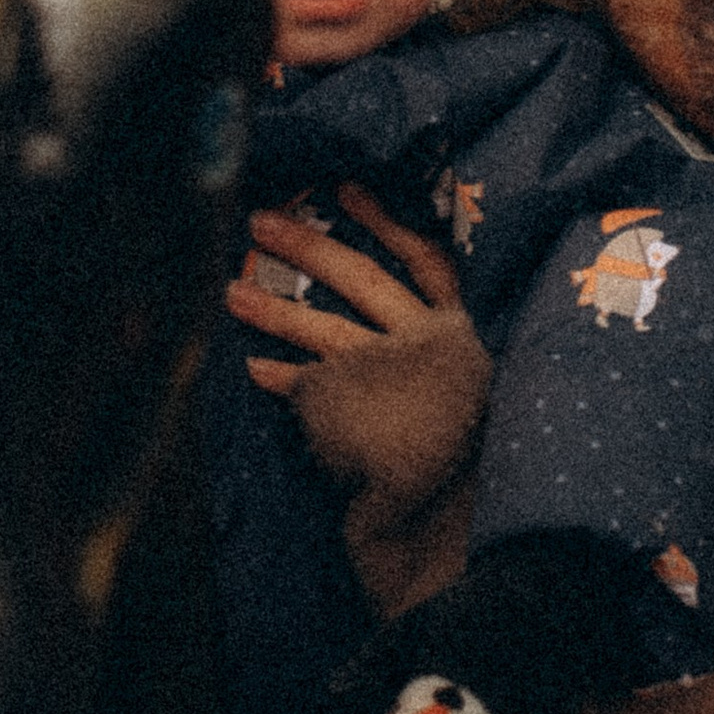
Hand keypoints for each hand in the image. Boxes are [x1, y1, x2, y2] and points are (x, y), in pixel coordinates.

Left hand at [226, 184, 488, 613]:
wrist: (461, 523)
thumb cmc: (481, 472)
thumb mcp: (482, 396)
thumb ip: (453, 361)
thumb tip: (410, 338)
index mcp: (469, 333)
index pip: (428, 259)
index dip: (387, 222)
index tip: (346, 189)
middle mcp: (431, 343)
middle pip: (362, 278)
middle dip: (308, 246)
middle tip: (260, 222)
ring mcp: (390, 373)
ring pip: (325, 328)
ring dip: (275, 307)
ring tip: (231, 294)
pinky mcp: (353, 407)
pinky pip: (305, 384)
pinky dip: (277, 376)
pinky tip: (253, 368)